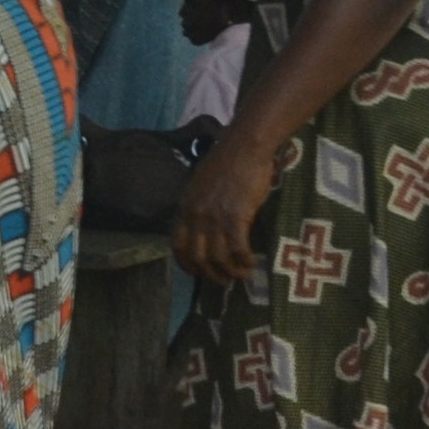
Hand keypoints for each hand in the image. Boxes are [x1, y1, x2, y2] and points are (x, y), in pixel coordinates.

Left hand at [170, 125, 283, 290]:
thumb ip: (199, 206)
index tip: (198, 273)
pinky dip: (244, 261)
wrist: (244, 148)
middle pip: (197, 257)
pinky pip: (237, 249)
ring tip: (242, 274)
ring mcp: (214, 218)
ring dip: (230, 272)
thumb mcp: (201, 186)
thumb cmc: (227, 163)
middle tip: (224, 280)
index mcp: (184, 208)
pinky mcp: (236, 217)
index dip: (186, 264)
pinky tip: (252, 263)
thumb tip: (204, 226)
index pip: (177, 245)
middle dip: (210, 274)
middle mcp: (195, 216)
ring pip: (217, 258)